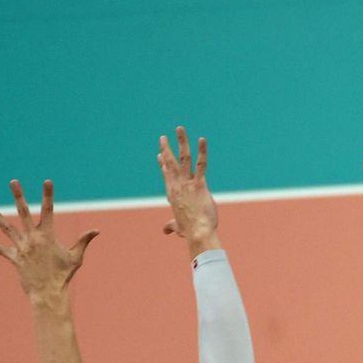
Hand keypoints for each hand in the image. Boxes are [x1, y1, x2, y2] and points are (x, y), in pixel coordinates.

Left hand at [0, 180, 98, 300]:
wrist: (48, 292)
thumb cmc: (64, 275)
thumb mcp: (76, 256)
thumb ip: (83, 241)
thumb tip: (96, 230)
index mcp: (48, 235)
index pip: (49, 210)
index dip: (48, 195)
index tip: (47, 182)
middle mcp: (32, 238)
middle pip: (23, 212)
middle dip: (18, 196)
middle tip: (13, 182)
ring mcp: (21, 247)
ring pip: (7, 228)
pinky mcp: (14, 258)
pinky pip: (0, 250)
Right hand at [157, 126, 217, 243]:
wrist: (198, 233)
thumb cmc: (190, 231)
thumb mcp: (178, 228)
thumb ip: (171, 226)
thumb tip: (165, 231)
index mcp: (172, 194)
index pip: (166, 175)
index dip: (163, 164)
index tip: (159, 154)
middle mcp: (176, 186)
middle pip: (169, 163)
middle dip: (166, 149)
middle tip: (163, 137)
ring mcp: (187, 184)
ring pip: (183, 158)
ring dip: (181, 142)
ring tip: (179, 129)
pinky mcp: (199, 184)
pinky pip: (201, 164)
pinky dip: (202, 151)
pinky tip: (202, 140)